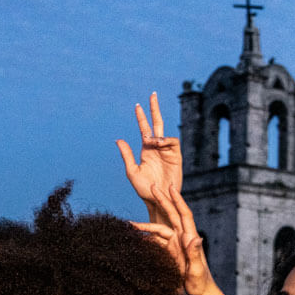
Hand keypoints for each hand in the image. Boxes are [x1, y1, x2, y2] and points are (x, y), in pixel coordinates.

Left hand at [116, 92, 181, 224]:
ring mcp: (167, 151)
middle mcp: (157, 148)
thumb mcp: (132, 172)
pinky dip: (166, 140)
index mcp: (146, 150)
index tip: (137, 105)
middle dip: (154, 109)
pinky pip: (173, 142)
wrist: (159, 200)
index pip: (144, 129)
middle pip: (157, 124)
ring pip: (164, 134)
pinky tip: (159, 144)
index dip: (141, 117)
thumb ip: (126, 155)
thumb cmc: (145, 190)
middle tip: (152, 94)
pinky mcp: (176, 157)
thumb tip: (118, 139)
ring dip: (157, 135)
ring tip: (151, 143)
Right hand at [133, 182, 211, 294]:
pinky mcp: (171, 250)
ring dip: (146, 225)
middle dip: (162, 201)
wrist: (200, 291)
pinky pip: (157, 241)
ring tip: (131, 225)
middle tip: (153, 187)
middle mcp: (183, 237)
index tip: (171, 187)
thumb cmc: (200, 281)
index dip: (177, 200)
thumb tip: (197, 238)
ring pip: (160, 228)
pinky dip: (147, 238)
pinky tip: (136, 238)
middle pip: (171, 215)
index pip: (184, 214)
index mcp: (190, 237)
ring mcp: (176, 243)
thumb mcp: (196, 269)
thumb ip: (195, 253)